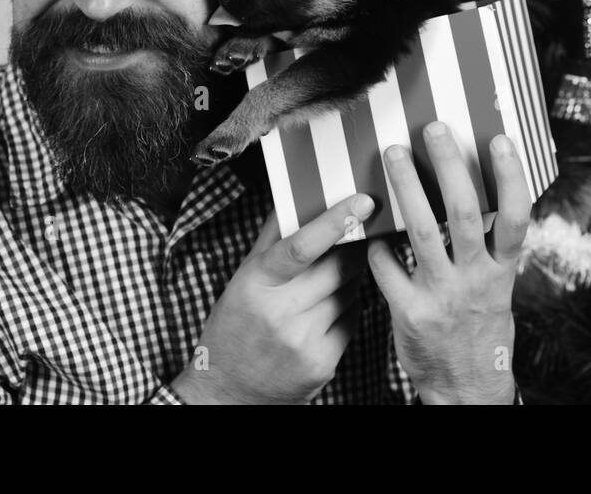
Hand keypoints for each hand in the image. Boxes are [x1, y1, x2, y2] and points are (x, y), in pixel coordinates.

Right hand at [171, 194, 372, 403]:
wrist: (227, 392)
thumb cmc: (235, 327)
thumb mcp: (243, 279)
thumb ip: (271, 239)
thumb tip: (293, 199)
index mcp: (257, 284)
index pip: (302, 246)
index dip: (335, 221)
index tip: (362, 202)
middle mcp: (280, 313)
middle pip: (337, 267)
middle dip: (354, 248)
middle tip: (360, 234)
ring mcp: (303, 341)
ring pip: (349, 292)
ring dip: (350, 278)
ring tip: (333, 278)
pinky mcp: (322, 363)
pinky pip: (351, 321)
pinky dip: (348, 308)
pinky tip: (328, 309)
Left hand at [367, 122, 530, 404]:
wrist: (467, 390)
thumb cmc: (481, 331)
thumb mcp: (497, 289)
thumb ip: (489, 250)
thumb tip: (479, 197)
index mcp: (502, 272)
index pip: (515, 217)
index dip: (510, 176)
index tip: (499, 140)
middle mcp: (475, 280)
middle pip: (464, 212)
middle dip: (448, 165)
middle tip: (433, 129)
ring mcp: (442, 296)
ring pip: (422, 231)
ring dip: (406, 187)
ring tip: (394, 153)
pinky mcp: (410, 313)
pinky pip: (388, 268)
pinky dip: (378, 244)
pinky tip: (370, 226)